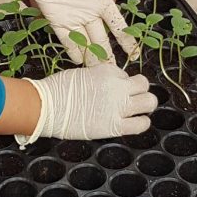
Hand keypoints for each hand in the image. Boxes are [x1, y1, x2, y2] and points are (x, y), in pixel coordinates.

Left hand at [10, 0, 144, 63]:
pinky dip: (73, 50)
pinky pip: (66, 39)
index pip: (117, 24)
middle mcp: (89, 12)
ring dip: (92, 56)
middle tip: (116, 72)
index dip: (126, 39)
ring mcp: (73, 17)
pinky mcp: (56, 19)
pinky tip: (79, 61)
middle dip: (109, 55)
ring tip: (99, 73)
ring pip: (86, 42)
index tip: (134, 53)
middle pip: (102, 39)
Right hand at [15, 64, 156, 145]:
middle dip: (139, 89)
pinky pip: (141, 124)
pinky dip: (142, 122)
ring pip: (149, 102)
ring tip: (138, 109)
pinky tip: (135, 122)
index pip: (124, 74)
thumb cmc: (58, 90)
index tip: (111, 88)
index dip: (119, 82)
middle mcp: (117, 86)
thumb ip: (99, 78)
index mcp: (107, 71)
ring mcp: (118, 106)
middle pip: (144, 84)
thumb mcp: (82, 74)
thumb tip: (107, 86)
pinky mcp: (116, 126)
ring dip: (145, 104)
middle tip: (132, 97)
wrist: (47, 107)